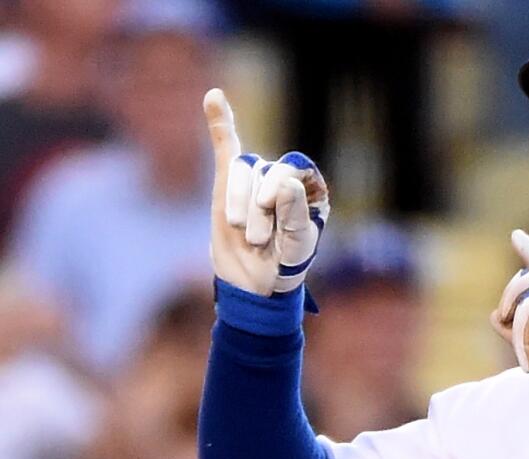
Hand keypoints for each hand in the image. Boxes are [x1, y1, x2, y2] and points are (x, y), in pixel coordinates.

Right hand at [204, 88, 329, 295]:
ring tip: (246, 235)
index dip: (279, 185)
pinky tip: (213, 97)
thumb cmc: (285, 265)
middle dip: (258, 206)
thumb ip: (294, 214)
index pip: (294, 167)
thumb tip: (285, 183)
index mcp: (309, 187)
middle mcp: (283, 178)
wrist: (256, 286)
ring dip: (238, 202)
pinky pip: (226, 147)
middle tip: (258, 239)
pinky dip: (219, 123)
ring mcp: (255, 179)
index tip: (270, 206)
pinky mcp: (228, 183)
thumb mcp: (297, 245)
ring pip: (240, 171)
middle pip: (265, 170)